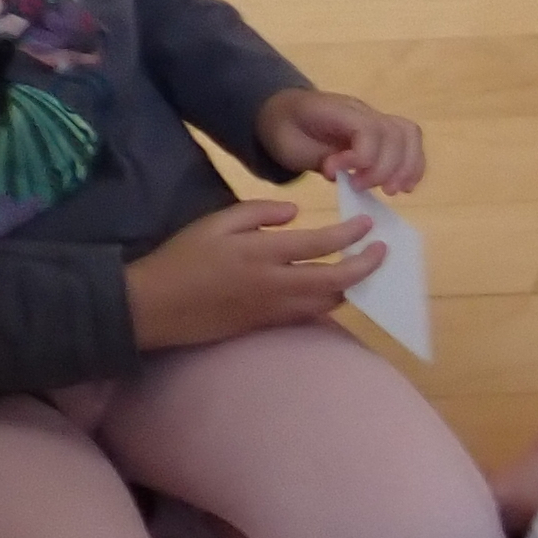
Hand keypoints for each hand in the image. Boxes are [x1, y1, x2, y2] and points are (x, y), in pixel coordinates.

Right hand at [125, 200, 375, 348]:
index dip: (350, 234)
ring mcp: (275, 309)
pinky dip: (329, 300)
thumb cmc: (183, 259)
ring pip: (329, 301)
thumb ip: (257, 213)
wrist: (157, 307)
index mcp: (263, 253)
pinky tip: (334, 289)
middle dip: (366, 265)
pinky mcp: (269, 325)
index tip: (367, 224)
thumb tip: (295, 213)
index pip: (321, 243)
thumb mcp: (215, 222)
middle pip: (338, 279)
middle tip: (381, 251)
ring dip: (351, 285)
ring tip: (360, 268)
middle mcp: (276, 284)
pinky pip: (312, 313)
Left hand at [254, 87, 423, 192]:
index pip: (369, 129)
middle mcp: (362, 110)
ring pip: (410, 135)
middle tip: (362, 188)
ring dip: (407, 168)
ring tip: (391, 191)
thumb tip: (342, 174)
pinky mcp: (381, 131)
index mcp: (336, 110)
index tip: (338, 176)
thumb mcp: (290, 146)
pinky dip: (412, 165)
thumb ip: (320, 158)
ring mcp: (374, 118)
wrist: (280, 112)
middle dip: (386, 168)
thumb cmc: (283, 131)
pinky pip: (410, 142)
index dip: (363, 158)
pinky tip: (403, 186)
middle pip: (396, 133)